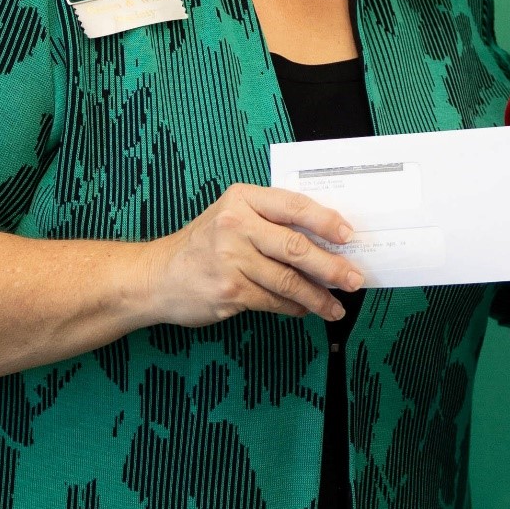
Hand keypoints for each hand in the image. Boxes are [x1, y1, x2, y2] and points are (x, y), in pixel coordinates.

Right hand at [145, 183, 363, 325]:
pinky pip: (273, 301)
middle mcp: (236, 226)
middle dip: (332, 266)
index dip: (326, 221)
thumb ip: (270, 220)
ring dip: (318, 296)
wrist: (155, 276)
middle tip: (354, 279)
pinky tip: (304, 309)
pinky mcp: (228, 291)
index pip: (294, 206)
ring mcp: (230, 260)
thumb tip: (326, 239)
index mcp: (242, 199)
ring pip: (288, 280)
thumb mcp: (231, 216)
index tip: (349, 236)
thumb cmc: (202, 245)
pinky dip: (293, 307)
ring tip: (336, 306)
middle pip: (296, 247)